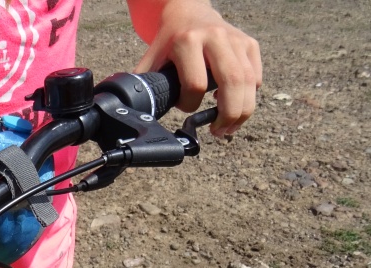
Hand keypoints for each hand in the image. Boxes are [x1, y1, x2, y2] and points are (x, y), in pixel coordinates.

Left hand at [134, 2, 261, 136]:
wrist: (187, 12)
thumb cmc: (168, 42)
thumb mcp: (152, 59)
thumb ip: (145, 85)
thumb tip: (135, 114)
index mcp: (187, 42)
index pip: (195, 85)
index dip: (189, 105)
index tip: (184, 109)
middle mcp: (215, 38)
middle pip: (232, 83)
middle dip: (229, 114)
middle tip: (220, 132)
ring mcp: (236, 40)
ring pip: (249, 82)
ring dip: (242, 111)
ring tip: (229, 127)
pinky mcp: (249, 44)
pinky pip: (255, 77)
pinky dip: (249, 95)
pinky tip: (235, 102)